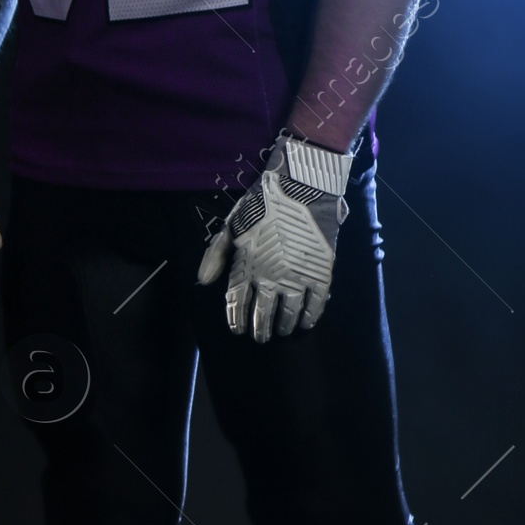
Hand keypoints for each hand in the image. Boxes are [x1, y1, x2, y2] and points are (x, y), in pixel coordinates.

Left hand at [197, 130, 352, 342]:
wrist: (302, 187)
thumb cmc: (262, 203)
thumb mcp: (231, 225)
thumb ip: (216, 254)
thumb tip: (204, 281)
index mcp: (247, 265)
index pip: (237, 302)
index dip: (236, 319)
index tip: (238, 330)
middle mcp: (271, 276)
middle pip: (263, 313)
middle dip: (260, 329)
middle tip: (260, 338)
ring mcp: (297, 276)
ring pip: (289, 312)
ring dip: (284, 326)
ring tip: (282, 333)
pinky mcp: (321, 272)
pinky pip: (317, 303)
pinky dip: (311, 316)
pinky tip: (306, 323)